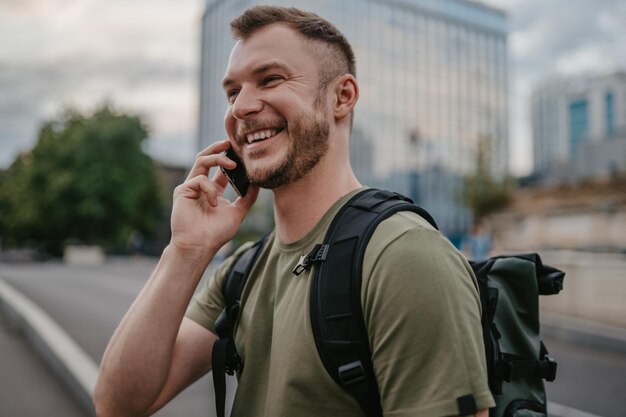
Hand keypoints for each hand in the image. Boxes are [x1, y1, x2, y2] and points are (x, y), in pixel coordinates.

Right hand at [169, 140, 258, 259]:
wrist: (199, 247)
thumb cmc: (216, 233)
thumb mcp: (237, 213)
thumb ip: (247, 198)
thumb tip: (258, 184)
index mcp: (213, 190)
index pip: (220, 169)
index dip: (230, 158)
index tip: (243, 153)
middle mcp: (201, 186)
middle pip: (207, 158)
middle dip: (219, 148)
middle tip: (231, 143)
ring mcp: (190, 188)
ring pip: (201, 161)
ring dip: (217, 158)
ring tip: (232, 164)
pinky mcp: (182, 191)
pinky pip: (198, 179)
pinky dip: (210, 189)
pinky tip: (214, 203)